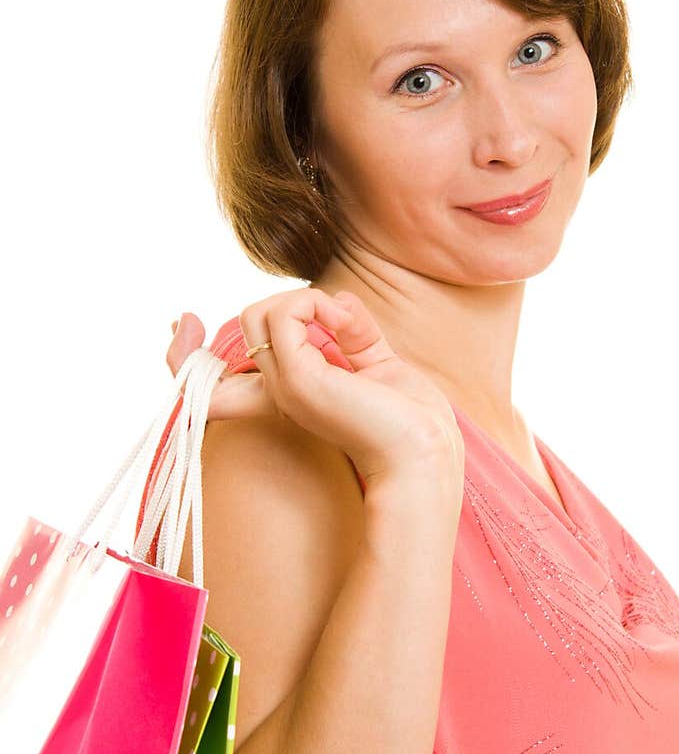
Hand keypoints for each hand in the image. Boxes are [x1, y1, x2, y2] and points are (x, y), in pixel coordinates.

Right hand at [166, 287, 463, 485]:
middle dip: (296, 301)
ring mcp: (282, 387)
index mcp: (287, 395)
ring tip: (343, 322)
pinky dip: (316, 303)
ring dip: (308, 300)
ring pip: (260, 313)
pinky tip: (343, 323)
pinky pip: (285, 313)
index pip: (207, 378)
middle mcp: (276, 393)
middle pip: (247, 324)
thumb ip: (350, 331)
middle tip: (340, 320)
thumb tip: (334, 300)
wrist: (421, 452)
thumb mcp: (373, 363)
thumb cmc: (408, 419)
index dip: (184, 348)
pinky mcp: (296, 379)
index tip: (182, 322)